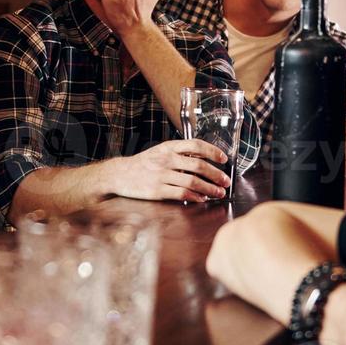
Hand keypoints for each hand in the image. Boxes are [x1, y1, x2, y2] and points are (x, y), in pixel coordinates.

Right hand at [109, 139, 230, 202]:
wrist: (119, 174)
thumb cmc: (143, 163)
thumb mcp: (160, 151)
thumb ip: (179, 154)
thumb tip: (204, 159)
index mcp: (168, 147)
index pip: (196, 145)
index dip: (213, 151)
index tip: (224, 159)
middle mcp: (166, 159)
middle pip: (198, 166)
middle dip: (216, 175)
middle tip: (225, 181)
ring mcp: (162, 175)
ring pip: (193, 181)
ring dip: (209, 188)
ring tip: (218, 193)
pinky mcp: (158, 190)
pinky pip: (181, 193)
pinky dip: (195, 197)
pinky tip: (202, 199)